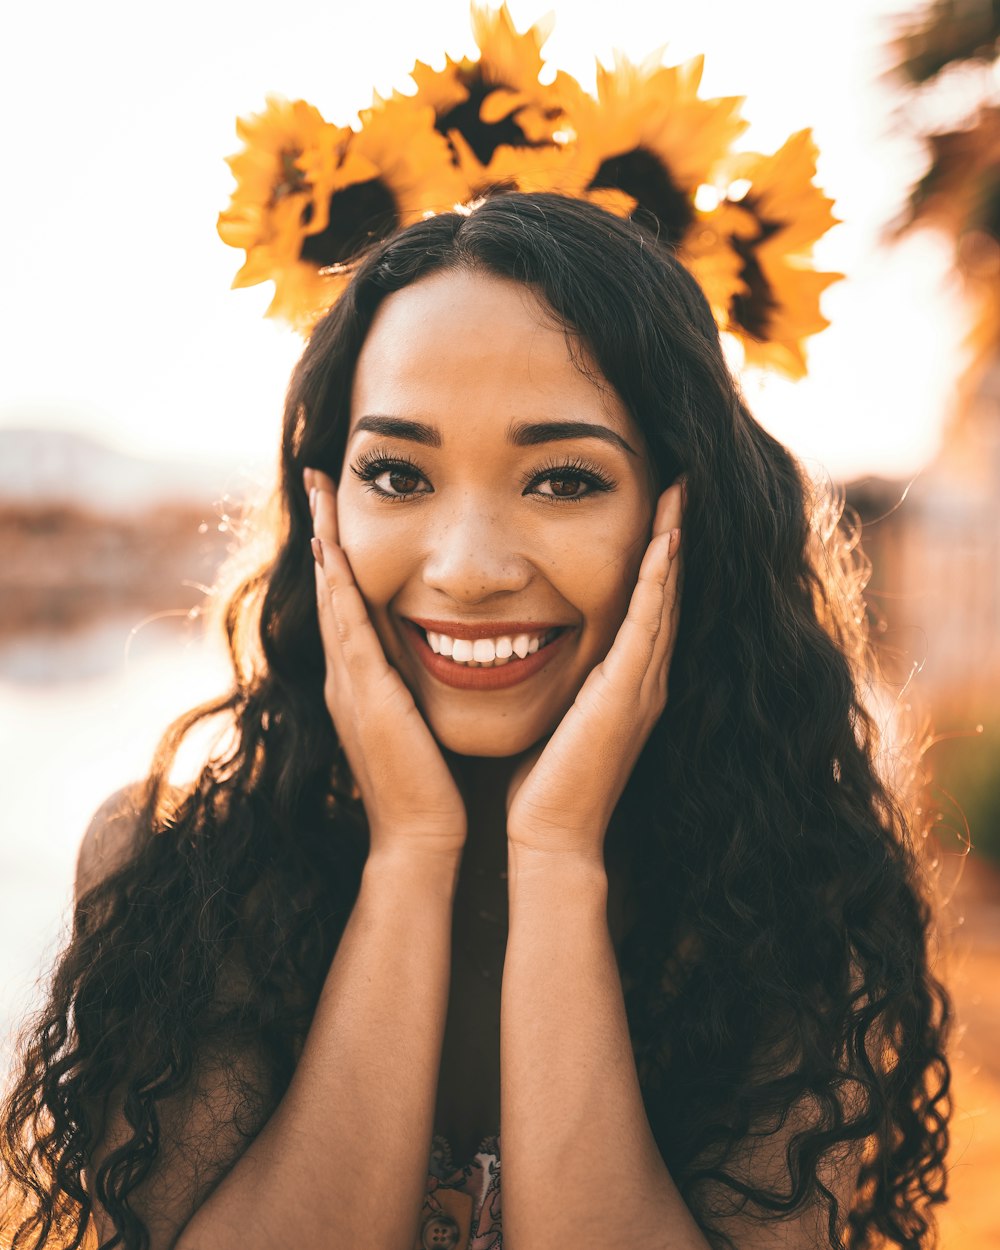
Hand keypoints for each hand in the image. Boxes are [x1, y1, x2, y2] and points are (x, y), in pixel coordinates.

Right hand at [305, 468, 467, 863]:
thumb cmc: (432, 788)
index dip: (342, 552)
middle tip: (318, 478)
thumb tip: (448, 657)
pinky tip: (330, 546)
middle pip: (330, 586)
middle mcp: (347, 674)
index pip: (349, 601)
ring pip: (331, 594)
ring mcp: (349, 682)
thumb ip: (421, 690)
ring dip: (325, 540)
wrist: (422, 839)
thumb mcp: (422, 724)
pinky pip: (345, 624)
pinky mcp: (363, 693)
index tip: (340, 507)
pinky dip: (336, 582)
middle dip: (324, 530)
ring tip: (319, 491)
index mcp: (364, 681)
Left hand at [505, 483, 683, 860]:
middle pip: (669, 594)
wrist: (550, 836)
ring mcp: (643, 687)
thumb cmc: (541, 783)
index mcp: (626, 683)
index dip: (656, 557)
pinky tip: (664, 541)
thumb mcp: (553, 715)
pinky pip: (650, 625)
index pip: (647, 606)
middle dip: (674, 538)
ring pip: (668, 600)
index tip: (655, 508)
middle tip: (680, 484)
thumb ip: (556, 680)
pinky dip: (660, 580)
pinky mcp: (629, 695)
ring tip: (679, 493)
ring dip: (673, 544)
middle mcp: (645, 680)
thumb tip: (524, 647)